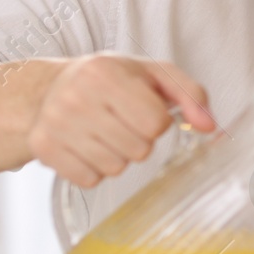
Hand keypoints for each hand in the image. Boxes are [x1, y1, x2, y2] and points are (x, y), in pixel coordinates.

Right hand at [28, 53, 214, 187]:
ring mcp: (56, 125)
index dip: (156, 121)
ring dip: (118, 156)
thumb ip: (189, 94)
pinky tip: (86, 146)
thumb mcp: (152, 74)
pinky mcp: (43, 149)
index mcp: (106, 73)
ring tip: (103, 132)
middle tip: (121, 122)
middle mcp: (76, 97)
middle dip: (138, 140)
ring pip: (115, 168)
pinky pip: (89, 180)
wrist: (46, 88)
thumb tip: (210, 127)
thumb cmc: (109, 80)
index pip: (155, 123)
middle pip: (138, 149)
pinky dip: (94, 169)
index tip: (141, 109)